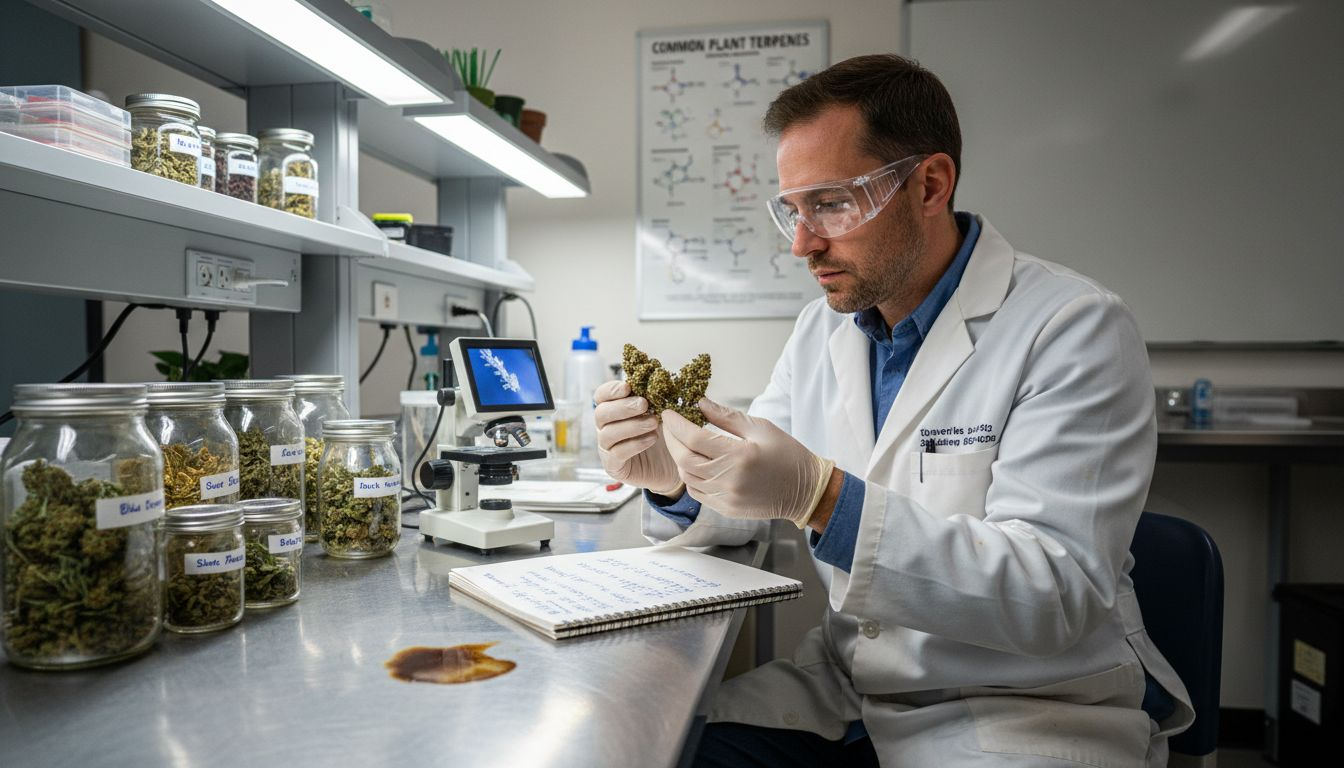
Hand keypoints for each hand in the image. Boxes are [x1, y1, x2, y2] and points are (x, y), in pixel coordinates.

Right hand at [593, 380, 682, 496]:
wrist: (675, 463)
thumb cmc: (666, 433)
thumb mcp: (664, 411)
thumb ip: (658, 396)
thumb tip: (660, 376)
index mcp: (614, 409)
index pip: (601, 396)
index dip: (611, 390)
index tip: (628, 387)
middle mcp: (606, 427)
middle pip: (601, 413)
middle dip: (622, 407)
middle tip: (644, 404)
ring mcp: (607, 448)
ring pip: (608, 434)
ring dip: (631, 425)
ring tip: (653, 422)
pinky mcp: (614, 466)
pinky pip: (617, 454)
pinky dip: (634, 444)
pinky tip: (652, 438)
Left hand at [661, 398, 834, 526]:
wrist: (805, 490)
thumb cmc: (787, 455)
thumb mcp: (760, 427)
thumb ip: (726, 416)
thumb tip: (699, 403)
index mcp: (739, 456)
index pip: (694, 438)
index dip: (677, 424)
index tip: (669, 413)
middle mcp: (729, 479)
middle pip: (684, 459)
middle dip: (671, 439)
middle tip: (669, 425)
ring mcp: (726, 498)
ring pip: (687, 477)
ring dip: (679, 458)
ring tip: (680, 442)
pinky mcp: (726, 509)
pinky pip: (696, 492)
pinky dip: (689, 476)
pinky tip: (693, 463)